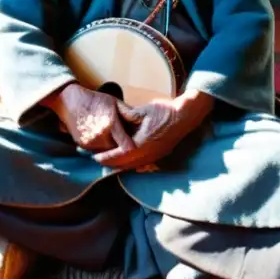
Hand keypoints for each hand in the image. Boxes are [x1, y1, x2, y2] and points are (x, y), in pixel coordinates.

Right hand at [43, 83, 136, 153]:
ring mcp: (90, 142)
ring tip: (111, 136)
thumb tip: (141, 121)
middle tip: (123, 139)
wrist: (70, 101)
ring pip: (106, 151)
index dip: (132, 147)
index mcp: (110, 125)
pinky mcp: (82, 145)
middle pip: (116, 149)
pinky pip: (95, 150)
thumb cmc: (94, 99)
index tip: (136, 145)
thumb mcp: (114, 101)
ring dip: (110, 147)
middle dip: (120, 146)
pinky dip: (99, 145)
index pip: (126, 146)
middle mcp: (100, 136)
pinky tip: (100, 135)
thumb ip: (128, 113)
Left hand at [93, 90, 213, 170]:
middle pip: (124, 164)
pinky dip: (129, 164)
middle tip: (97, 161)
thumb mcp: (143, 111)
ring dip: (119, 165)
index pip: (119, 155)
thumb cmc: (164, 112)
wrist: (184, 117)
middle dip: (110, 163)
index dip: (106, 157)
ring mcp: (153, 157)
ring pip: (132, 166)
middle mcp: (147, 155)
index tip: (95, 156)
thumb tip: (115, 119)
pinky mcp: (158, 156)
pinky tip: (124, 162)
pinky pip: (140, 164)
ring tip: (107, 162)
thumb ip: (128, 117)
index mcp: (141, 144)